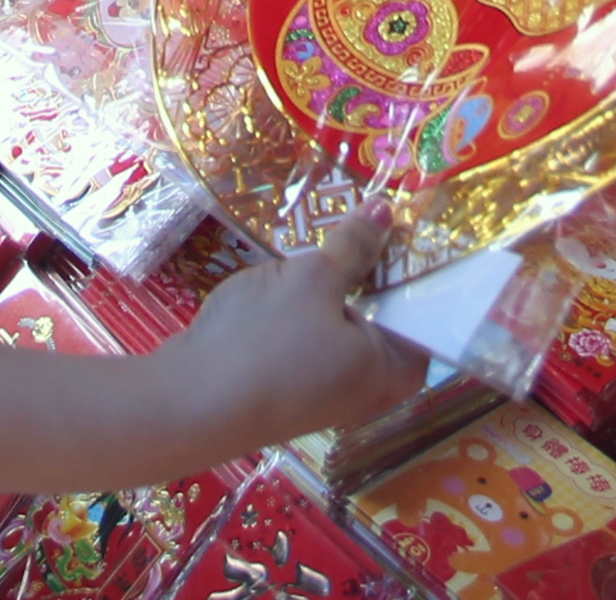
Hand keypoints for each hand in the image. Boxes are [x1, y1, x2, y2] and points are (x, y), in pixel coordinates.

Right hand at [156, 213, 426, 458]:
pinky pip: (314, 340)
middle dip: (375, 270)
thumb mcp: (312, 279)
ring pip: (346, 326)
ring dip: (338, 287)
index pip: (427, 313)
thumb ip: (353, 245)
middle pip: (385, 318)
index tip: (412, 221)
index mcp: (393, 370)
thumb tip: (387, 211)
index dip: (420, 267)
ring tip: (333, 236)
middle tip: (370, 216)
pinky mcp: (290, 389)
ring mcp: (327, 393)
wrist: (189, 403)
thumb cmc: (266, 341)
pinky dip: (310, 309)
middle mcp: (369, 389)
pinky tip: (292, 279)